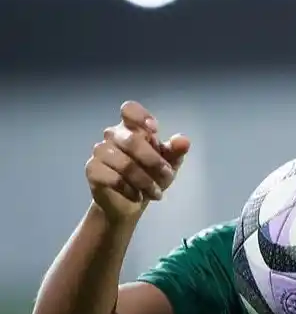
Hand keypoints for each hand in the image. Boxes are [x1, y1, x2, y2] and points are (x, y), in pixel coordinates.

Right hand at [85, 100, 190, 222]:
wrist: (129, 203)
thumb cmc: (149, 177)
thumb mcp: (167, 164)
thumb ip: (175, 151)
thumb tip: (184, 141)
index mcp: (130, 128)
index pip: (129, 109)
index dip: (142, 117)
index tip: (155, 131)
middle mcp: (113, 135)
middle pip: (132, 140)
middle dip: (154, 161)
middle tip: (166, 176)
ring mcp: (100, 152)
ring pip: (124, 163)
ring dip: (145, 181)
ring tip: (155, 193)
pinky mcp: (93, 170)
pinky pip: (113, 178)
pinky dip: (130, 190)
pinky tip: (138, 196)